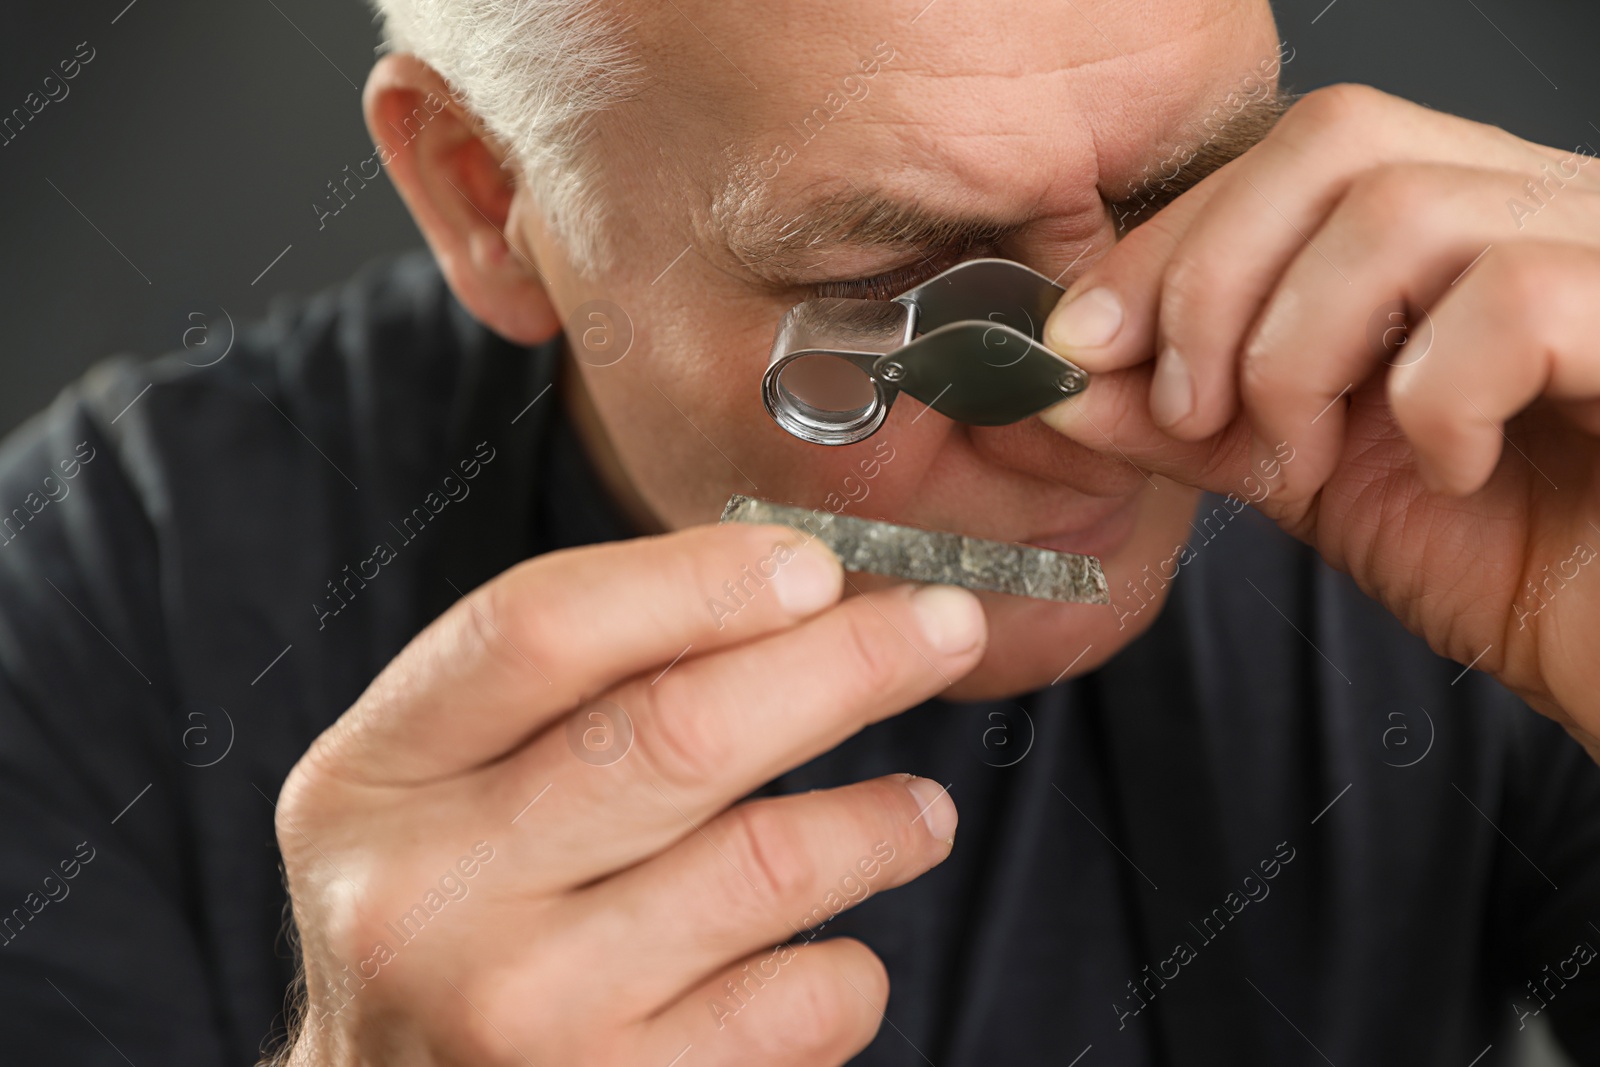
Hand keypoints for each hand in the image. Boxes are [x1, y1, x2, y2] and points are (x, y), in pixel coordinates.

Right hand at [272, 523, 985, 1065]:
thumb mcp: (436, 781)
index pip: (541, 630)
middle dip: (850, 660)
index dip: (703, 579)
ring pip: (771, 864)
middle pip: (681, 732)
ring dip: (883, 819)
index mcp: (375, 778)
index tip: (814, 566)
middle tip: (944, 628)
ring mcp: (526, 1013)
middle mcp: (434, 896)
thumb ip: (565, 686)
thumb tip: (785, 595)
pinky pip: (804, 1004)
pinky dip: (851, 965)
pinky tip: (830, 946)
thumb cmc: (444, 911)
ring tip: (918, 809)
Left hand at [1039, 84, 1599, 754]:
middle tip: (1191, 407)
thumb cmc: (1519, 561)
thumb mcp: (1317, 482)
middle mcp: (1534, 207)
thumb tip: (1071, 383)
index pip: (1293, 153)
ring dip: (1300, 353)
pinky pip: (1511, 298)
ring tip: (1311, 456)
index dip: (1172, 239)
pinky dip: (1437, 398)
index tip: (1087, 340)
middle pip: (1337, 140)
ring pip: (1400, 210)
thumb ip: (1199, 421)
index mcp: (1454, 225)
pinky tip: (1451, 469)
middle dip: (1213, 280)